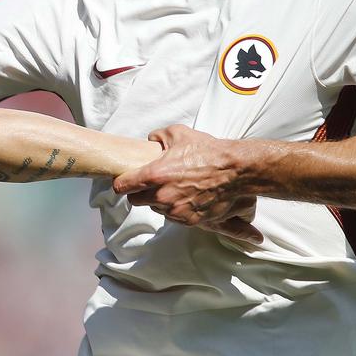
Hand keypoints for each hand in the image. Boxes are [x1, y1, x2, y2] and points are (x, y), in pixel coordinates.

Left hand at [113, 124, 262, 244]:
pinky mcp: (189, 221)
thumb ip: (158, 136)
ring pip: (156, 209)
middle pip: (136, 201)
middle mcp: (162, 196)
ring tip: (173, 188)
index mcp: (155, 175)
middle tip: (149, 184)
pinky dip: (175, 209)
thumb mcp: (178, 134)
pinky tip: (185, 196)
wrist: (234, 171)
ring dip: (159, 201)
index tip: (123, 182)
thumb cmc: (207, 151)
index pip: (123, 187)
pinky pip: (173, 216)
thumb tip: (151, 140)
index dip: (121, 183)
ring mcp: (175, 211)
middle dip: (140, 193)